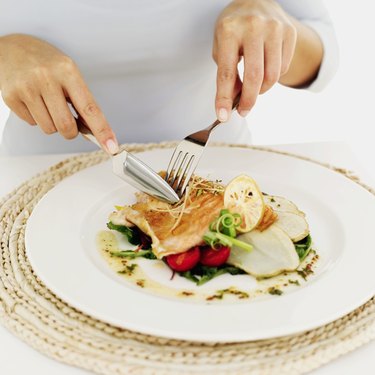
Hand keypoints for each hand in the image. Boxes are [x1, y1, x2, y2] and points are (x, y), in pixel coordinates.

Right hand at [0, 34, 118, 153]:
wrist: (13, 48)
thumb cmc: (47, 63)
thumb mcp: (70, 74)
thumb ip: (82, 102)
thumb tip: (93, 131)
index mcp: (68, 71)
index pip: (89, 108)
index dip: (102, 130)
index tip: (112, 147)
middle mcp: (47, 78)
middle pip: (66, 126)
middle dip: (70, 131)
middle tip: (68, 120)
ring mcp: (27, 87)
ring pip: (49, 129)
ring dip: (52, 124)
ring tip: (47, 103)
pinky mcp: (11, 96)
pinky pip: (32, 124)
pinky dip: (36, 118)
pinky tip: (34, 101)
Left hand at [213, 0, 296, 120]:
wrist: (255, 2)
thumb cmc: (233, 30)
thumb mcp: (221, 48)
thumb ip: (227, 75)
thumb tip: (235, 102)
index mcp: (229, 30)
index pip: (227, 73)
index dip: (224, 98)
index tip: (223, 117)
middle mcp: (253, 26)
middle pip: (255, 77)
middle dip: (248, 101)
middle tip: (243, 111)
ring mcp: (275, 27)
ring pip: (272, 75)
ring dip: (262, 90)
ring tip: (253, 88)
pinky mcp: (290, 32)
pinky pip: (283, 68)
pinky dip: (273, 77)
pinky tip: (265, 70)